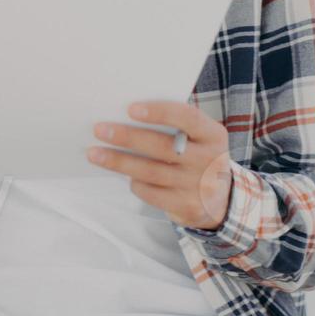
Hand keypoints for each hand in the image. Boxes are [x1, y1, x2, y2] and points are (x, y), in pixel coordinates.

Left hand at [88, 101, 233, 230]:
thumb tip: (124, 115)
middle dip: (127, 137)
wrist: (218, 200)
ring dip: (118, 162)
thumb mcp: (197, 138)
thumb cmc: (196, 157)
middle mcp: (209, 160)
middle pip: (162, 146)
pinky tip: (124, 176)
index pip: (187, 118)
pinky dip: (134, 183)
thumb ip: (174, 125)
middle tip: (99, 130)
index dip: (159, 112)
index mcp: (213, 135)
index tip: (130, 109)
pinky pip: (151, 193)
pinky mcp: (186, 206)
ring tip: (95, 153)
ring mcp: (198, 186)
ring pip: (150, 171)